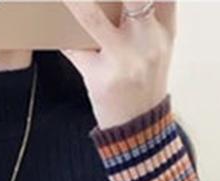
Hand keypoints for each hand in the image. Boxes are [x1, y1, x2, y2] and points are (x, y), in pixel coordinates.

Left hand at [59, 0, 176, 128]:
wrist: (140, 129)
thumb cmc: (144, 83)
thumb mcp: (159, 47)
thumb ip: (152, 15)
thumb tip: (130, 1)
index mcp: (164, 29)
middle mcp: (148, 41)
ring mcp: (125, 60)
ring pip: (92, 17)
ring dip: (74, 2)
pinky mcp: (102, 78)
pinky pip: (75, 50)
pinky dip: (63, 38)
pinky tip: (54, 30)